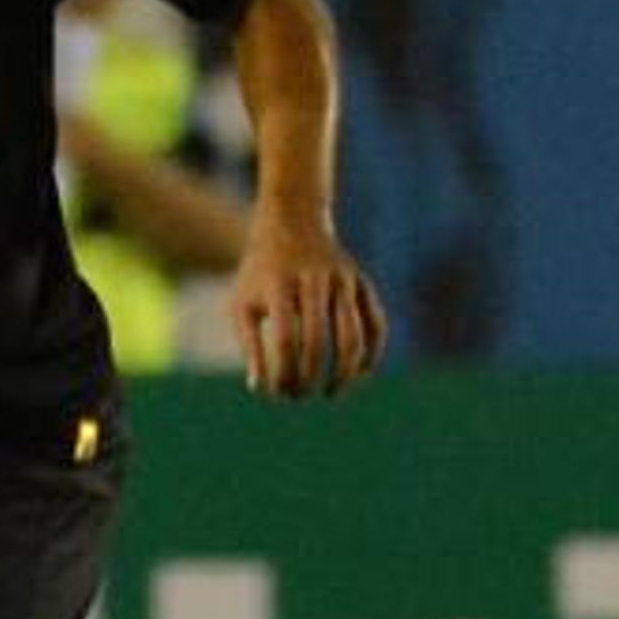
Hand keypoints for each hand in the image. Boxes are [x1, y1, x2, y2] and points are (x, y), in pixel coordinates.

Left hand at [231, 207, 385, 398]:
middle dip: (310, 376)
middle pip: (319, 339)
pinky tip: (356, 375)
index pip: (286, 340)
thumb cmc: (261, 272)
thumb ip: (248, 344)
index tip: (278, 393)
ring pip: (353, 335)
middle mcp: (315, 280)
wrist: (292, 222)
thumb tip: (260, 388)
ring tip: (330, 392)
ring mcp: (343, 280)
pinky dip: (370, 354)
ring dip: (345, 373)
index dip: (284, 373)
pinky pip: (375, 325)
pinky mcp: (362, 283)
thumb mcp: (243, 302)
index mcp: (281, 285)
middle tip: (300, 395)